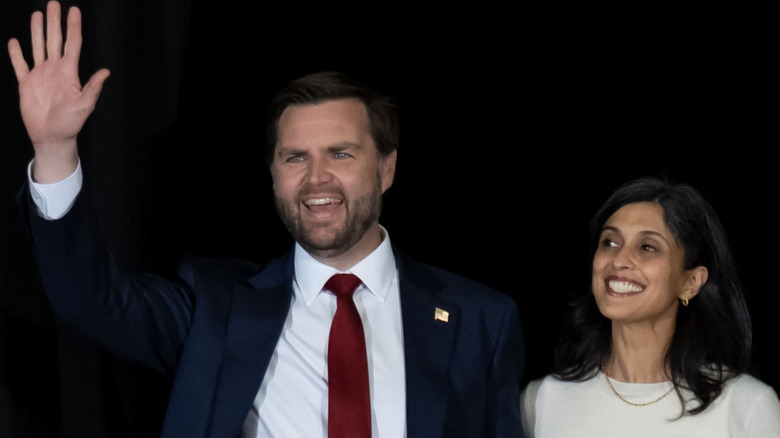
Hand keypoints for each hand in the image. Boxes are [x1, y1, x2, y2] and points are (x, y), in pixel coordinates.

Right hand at [7, 1, 109, 182]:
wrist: (52, 136)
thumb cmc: (71, 123)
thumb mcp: (85, 105)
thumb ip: (92, 88)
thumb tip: (105, 72)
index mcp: (69, 72)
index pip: (72, 44)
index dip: (73, 27)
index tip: (74, 10)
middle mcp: (55, 70)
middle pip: (54, 40)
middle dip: (54, 22)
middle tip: (53, 3)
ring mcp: (40, 75)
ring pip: (38, 47)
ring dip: (37, 31)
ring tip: (37, 15)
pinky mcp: (26, 84)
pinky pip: (20, 65)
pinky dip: (16, 54)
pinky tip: (15, 42)